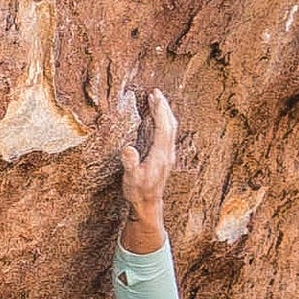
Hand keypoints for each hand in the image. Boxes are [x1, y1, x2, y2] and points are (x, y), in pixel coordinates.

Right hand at [113, 76, 178, 241]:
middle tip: (155, 92)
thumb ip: (130, 164)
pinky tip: (156, 118)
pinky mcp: (165, 157)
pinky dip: (163, 121)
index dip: (159, 111)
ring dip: (164, 113)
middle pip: (170, 125)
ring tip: (156, 100)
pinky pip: (167, 134)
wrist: (148, 205)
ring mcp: (168, 155)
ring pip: (171, 129)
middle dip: (163, 107)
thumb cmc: (138, 192)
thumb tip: (128, 149)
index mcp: (160, 155)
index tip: (154, 96)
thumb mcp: (131, 179)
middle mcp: (167, 153)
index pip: (163, 128)